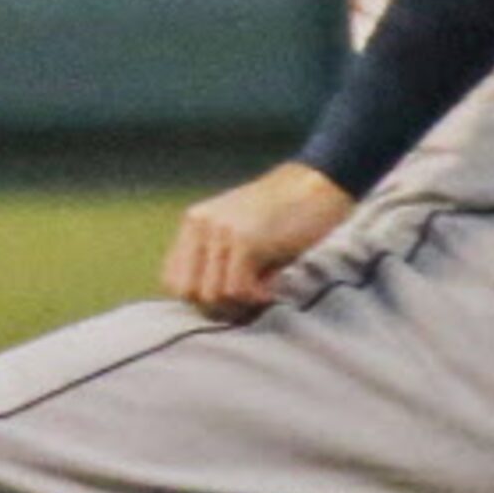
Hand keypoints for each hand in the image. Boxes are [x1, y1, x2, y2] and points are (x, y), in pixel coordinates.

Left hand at [162, 162, 355, 318]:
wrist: (321, 184)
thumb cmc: (288, 216)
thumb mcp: (241, 233)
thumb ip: (217, 260)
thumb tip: (209, 308)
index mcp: (194, 223)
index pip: (172, 280)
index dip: (199, 299)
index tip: (229, 299)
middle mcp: (200, 224)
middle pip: (187, 293)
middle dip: (217, 307)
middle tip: (248, 301)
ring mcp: (221, 231)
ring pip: (211, 295)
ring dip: (239, 304)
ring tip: (264, 291)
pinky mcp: (245, 240)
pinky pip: (237, 290)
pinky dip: (256, 298)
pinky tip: (273, 289)